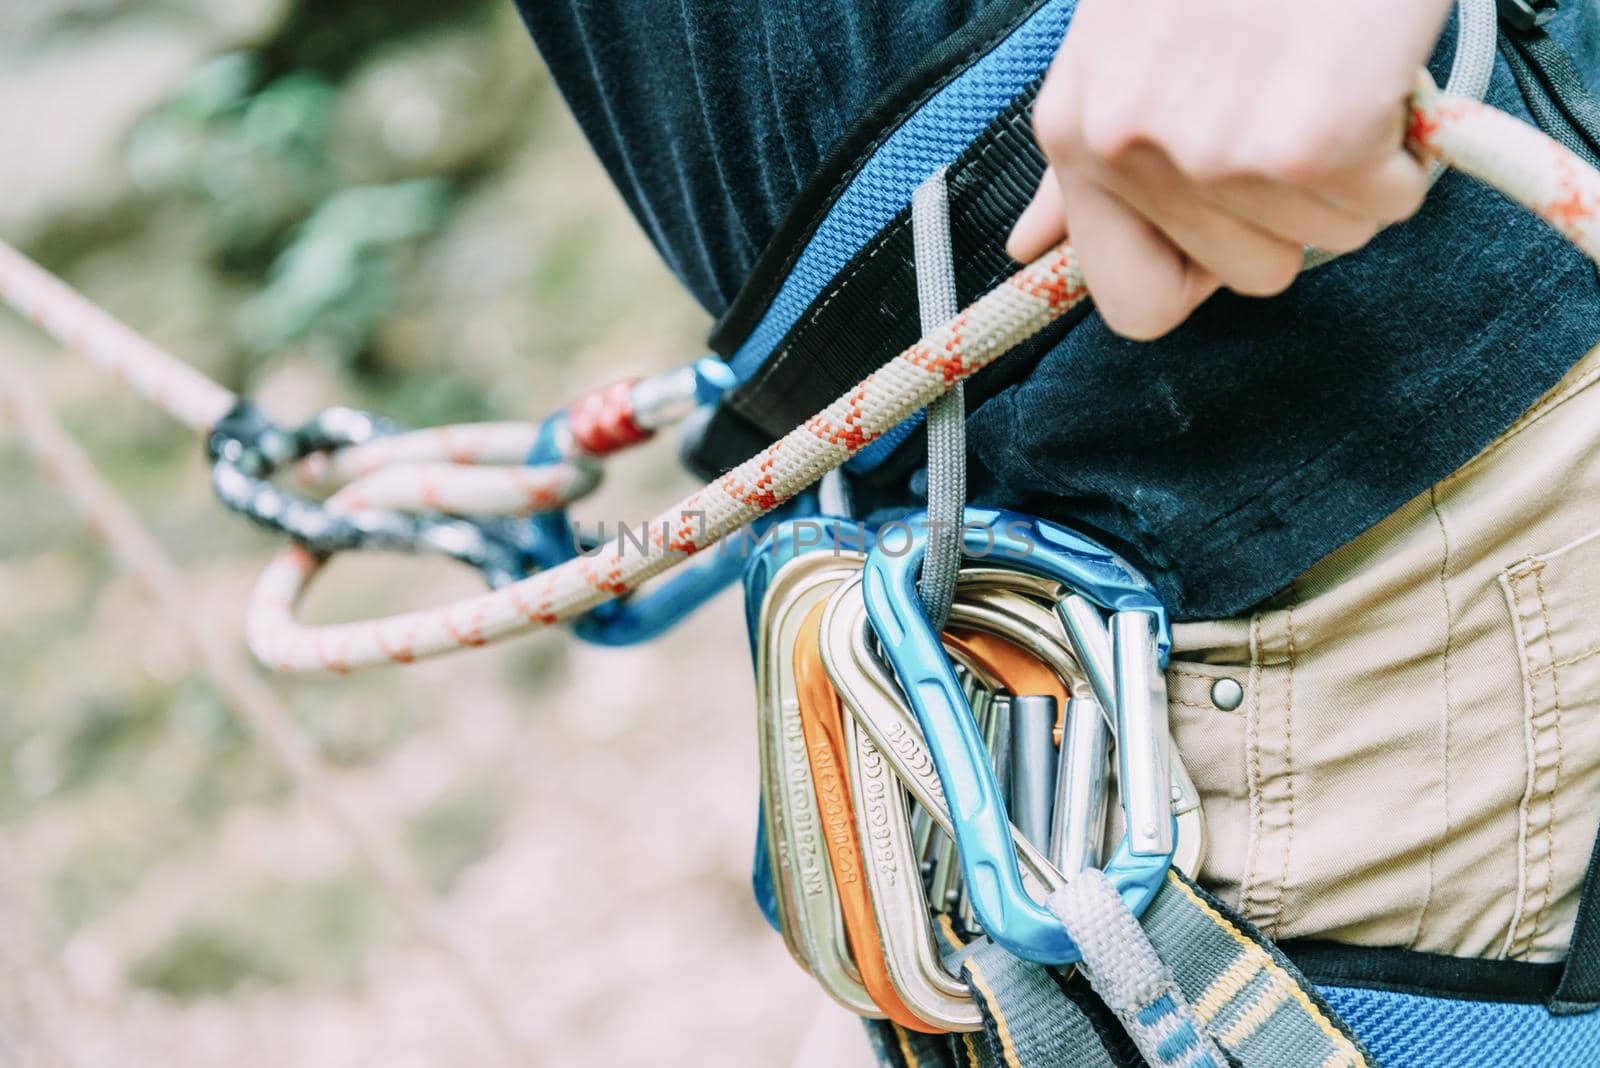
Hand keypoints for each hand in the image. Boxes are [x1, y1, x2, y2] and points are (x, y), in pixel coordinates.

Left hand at [1006, 0, 1452, 339]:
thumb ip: (1079, 164)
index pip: (1133, 306)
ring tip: (1326, 71)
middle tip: (1292, 104)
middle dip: (1290, 207)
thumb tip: (1028, 250)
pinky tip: (1371, 72)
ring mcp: (1214, 153)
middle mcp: (1129, 153)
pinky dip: (1402, 148)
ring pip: (1322, 243)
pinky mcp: (1309, 138)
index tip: (1232, 223)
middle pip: (1248, 277)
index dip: (1200, 277)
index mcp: (1074, 134)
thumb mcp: (1119, 50)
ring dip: (1349, 171)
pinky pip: (1385, 201)